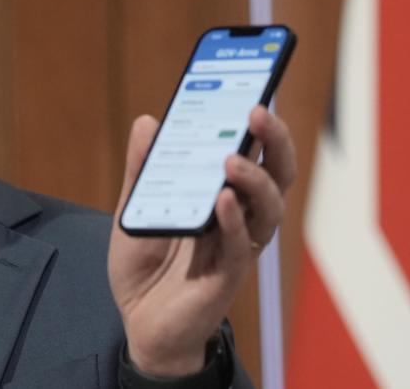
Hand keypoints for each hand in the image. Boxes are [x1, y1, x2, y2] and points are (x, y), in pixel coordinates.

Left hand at [107, 106, 295, 376]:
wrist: (138, 324)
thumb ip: (143, 169)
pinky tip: (223, 202)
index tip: (256, 85)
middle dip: (273, 139)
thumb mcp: (134, 208)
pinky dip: (234, 221)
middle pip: (275, 173)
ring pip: (268, 209)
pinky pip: (240, 246)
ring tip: (231, 158)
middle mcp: (239, 217)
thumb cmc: (145, 267)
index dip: (260, 122)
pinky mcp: (226, 277)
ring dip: (254, 179)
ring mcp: (237, 246)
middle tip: (258, 110)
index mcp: (222, 194)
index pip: (253, 151)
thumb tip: (148, 120)